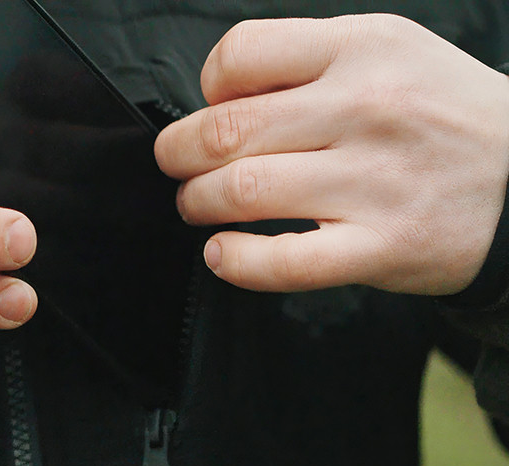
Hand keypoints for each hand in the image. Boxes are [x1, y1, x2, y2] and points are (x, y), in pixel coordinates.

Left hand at [155, 14, 508, 293]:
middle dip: (180, 155)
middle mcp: (367, 109)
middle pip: (227, 131)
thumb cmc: (441, 115)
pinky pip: (284, 260)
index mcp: (362, 49)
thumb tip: (219, 98)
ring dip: (198, 204)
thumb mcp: (389, 54)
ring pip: (243, 192)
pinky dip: (237, 261)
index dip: (206, 88)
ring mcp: (376, 182)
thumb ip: (308, 65)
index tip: (211, 110)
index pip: (240, 54)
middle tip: (178, 167)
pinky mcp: (382, 246)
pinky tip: (222, 254)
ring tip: (198, 207)